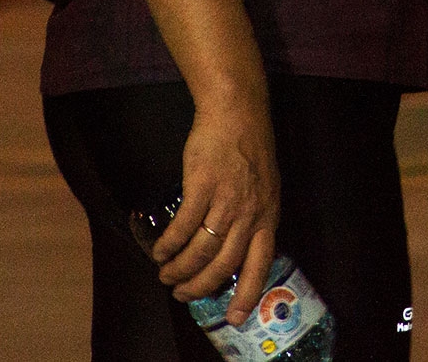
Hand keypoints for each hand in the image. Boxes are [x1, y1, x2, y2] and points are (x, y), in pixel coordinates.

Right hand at [149, 97, 280, 324]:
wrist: (237, 112)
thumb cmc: (250, 148)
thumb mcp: (265, 187)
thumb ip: (254, 216)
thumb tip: (236, 247)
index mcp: (267, 215)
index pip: (261, 264)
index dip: (248, 293)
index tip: (236, 316)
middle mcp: (250, 213)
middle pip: (224, 264)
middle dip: (201, 286)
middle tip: (182, 295)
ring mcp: (226, 200)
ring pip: (201, 250)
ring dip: (180, 269)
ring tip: (165, 275)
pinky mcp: (202, 186)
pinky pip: (183, 227)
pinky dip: (169, 245)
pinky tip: (160, 251)